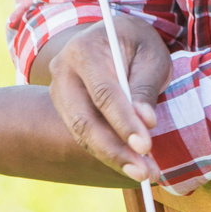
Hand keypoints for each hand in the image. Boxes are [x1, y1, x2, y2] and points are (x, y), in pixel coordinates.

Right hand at [44, 16, 170, 183]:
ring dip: (112, 157)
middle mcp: (62, 71)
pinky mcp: (64, 108)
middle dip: (115, 150)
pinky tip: (131, 165)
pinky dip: (107, 152)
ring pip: (81, 133)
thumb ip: (146, 86)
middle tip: (145, 173)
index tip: (146, 146)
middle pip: (84, 120)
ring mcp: (58, 91)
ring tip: (144, 174)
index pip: (103, 93)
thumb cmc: (138, 44)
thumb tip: (146, 122)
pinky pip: (83, 135)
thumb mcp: (152, 55)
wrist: (113, 36)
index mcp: (84, 50)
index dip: (124, 122)